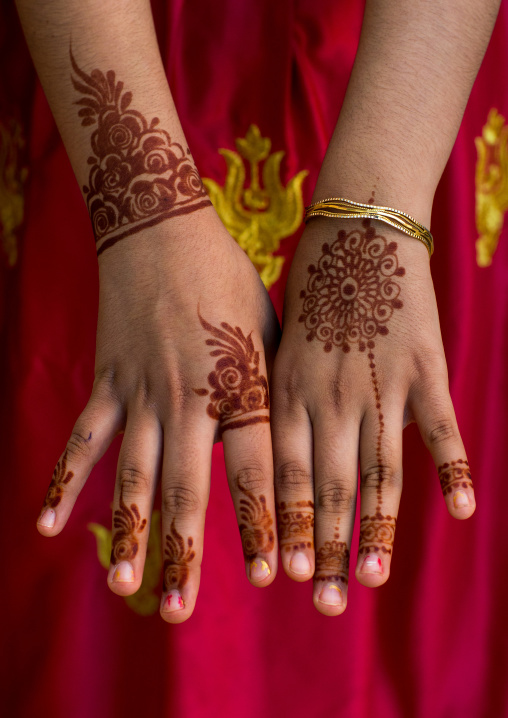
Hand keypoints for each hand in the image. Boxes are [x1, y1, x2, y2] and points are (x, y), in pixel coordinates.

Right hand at [36, 207, 279, 622]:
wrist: (164, 230)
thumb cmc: (229, 282)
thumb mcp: (269, 332)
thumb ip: (276, 390)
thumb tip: (293, 444)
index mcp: (245, 384)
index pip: (259, 469)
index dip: (267, 524)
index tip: (277, 577)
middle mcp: (193, 397)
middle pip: (190, 486)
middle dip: (190, 550)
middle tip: (183, 610)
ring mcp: (144, 390)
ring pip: (134, 473)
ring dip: (128, 531)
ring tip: (123, 584)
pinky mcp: (108, 381)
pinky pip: (83, 440)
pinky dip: (64, 482)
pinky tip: (47, 526)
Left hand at [271, 216, 474, 614]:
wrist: (356, 228)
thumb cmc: (310, 288)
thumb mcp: (278, 344)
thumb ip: (280, 399)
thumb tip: (279, 454)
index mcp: (288, 392)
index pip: (288, 475)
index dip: (290, 527)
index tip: (288, 575)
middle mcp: (329, 397)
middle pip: (332, 487)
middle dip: (328, 548)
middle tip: (328, 603)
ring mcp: (379, 385)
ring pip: (380, 472)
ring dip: (377, 530)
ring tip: (373, 579)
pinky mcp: (424, 368)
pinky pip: (440, 429)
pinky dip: (452, 471)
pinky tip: (461, 512)